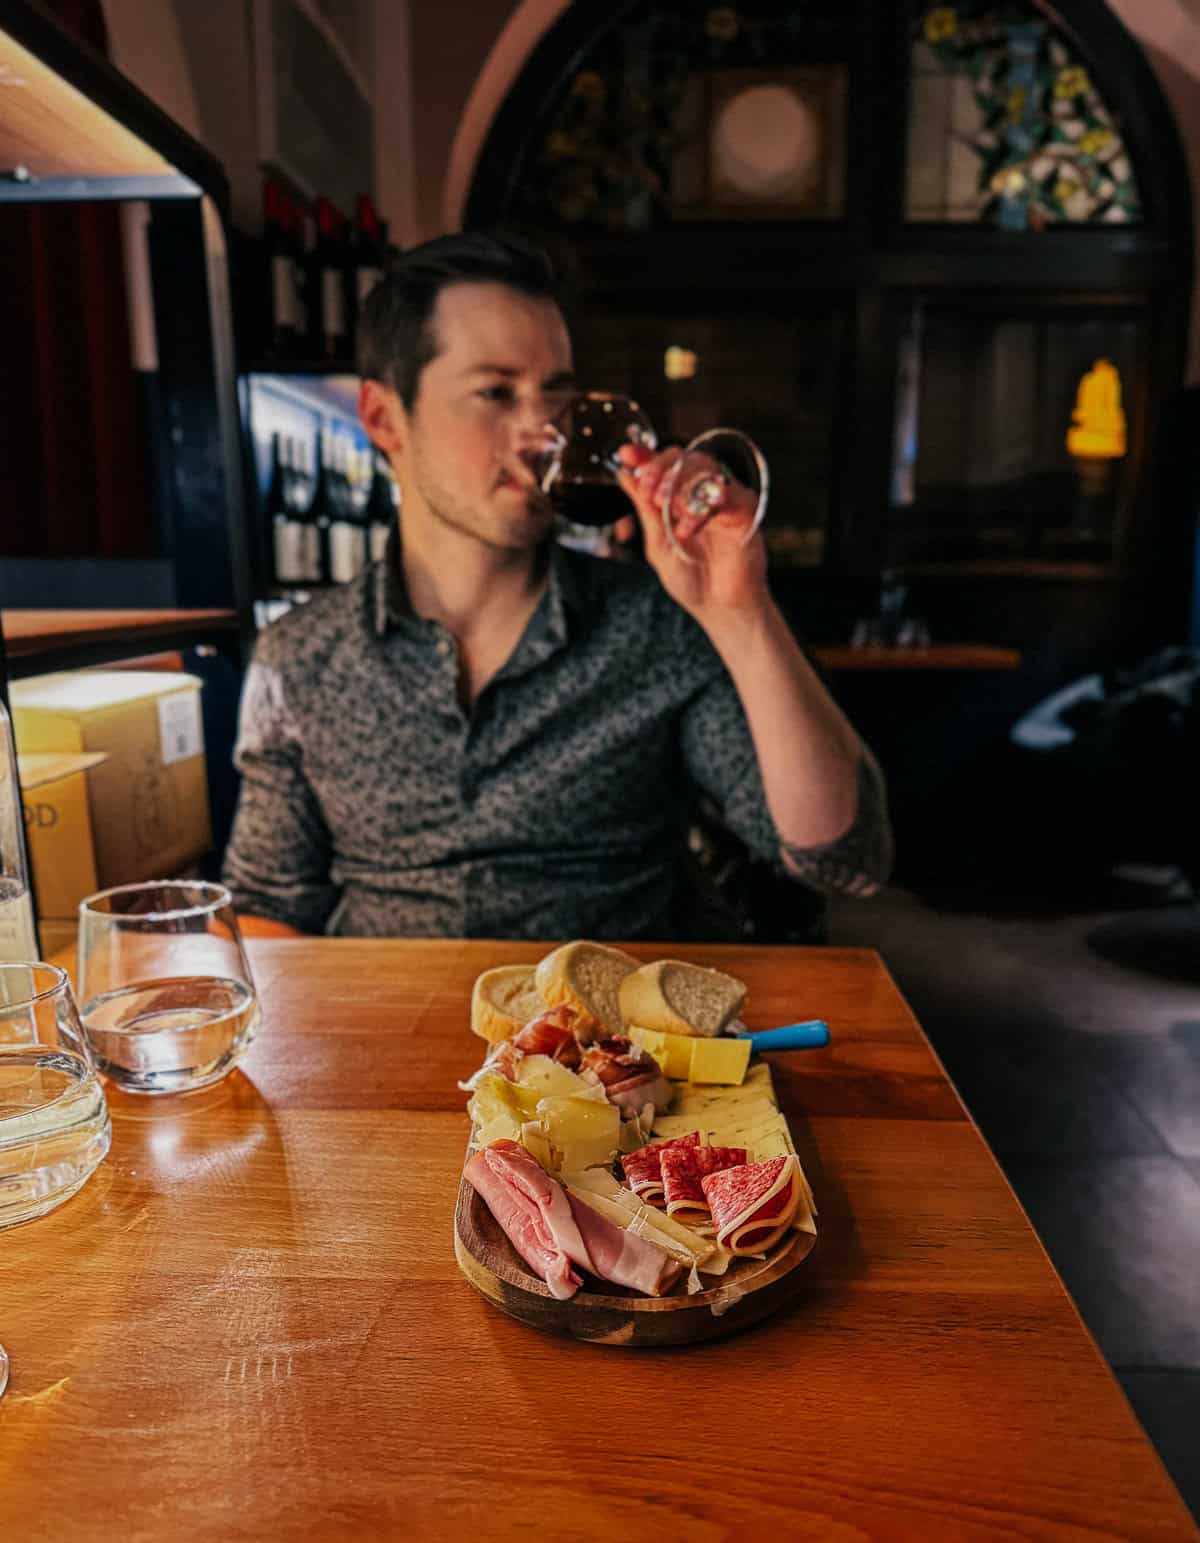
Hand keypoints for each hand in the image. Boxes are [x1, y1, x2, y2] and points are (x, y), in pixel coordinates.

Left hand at [615, 444, 767, 617]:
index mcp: (677, 497)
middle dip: (661, 469)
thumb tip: (624, 475)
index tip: (627, 454)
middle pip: (684, 458)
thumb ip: (644, 509)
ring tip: (668, 508)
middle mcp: (701, 492)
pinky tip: (688, 528)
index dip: (644, 456)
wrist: (717, 607)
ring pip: (706, 468)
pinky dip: (703, 508)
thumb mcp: (657, 543)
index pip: (662, 465)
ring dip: (681, 484)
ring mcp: (724, 498)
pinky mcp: (744, 510)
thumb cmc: (690, 578)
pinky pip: (728, 493)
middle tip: (650, 490)